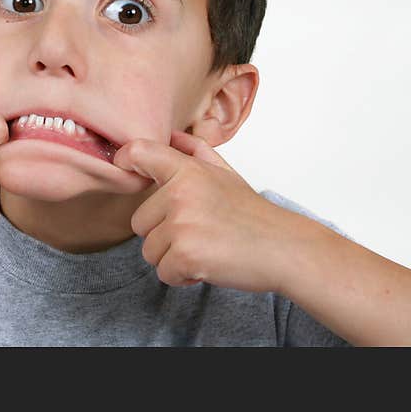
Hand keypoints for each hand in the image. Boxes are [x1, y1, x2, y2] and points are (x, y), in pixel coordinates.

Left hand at [113, 130, 295, 292]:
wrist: (285, 249)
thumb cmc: (253, 214)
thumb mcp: (225, 173)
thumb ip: (195, 152)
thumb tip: (174, 135)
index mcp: (188, 170)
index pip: (139, 152)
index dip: (125, 159)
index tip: (125, 166)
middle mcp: (180, 193)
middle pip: (139, 221)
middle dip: (163, 234)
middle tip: (198, 233)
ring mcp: (181, 224)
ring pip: (150, 250)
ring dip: (173, 257)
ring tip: (205, 248)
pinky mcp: (185, 254)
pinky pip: (163, 272)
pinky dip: (183, 276)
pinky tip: (207, 265)